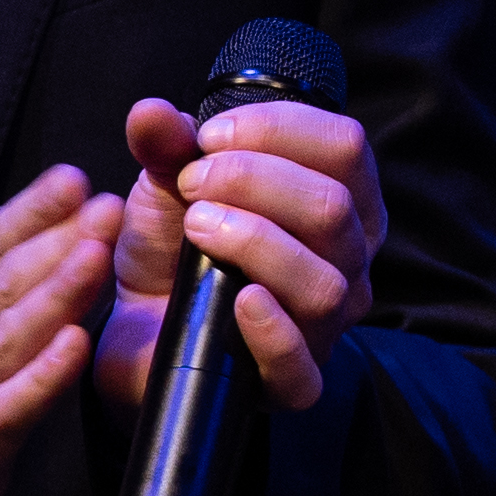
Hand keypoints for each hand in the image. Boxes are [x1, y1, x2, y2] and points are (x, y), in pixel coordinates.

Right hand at [0, 168, 120, 495]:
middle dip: (57, 241)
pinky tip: (76, 348)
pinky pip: (7, 412)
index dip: (32, 212)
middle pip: (4, 286)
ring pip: (5, 339)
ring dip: (52, 295)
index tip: (78, 175)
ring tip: (97, 256)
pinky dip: (41, 378)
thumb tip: (61, 240)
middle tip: (110, 203)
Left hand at [89, 96, 388, 416]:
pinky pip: (301, 364)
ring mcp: (328, 324)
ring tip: (196, 228)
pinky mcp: (293, 383)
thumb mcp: (169, 188)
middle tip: (189, 184)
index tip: (207, 136)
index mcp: (342, 199)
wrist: (144, 330)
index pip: (344, 146)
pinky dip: (272, 330)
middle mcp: (351, 259)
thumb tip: (149, 113)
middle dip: (252, 180)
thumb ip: (167, 147)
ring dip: (254, 242)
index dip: (276, 128)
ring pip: (322, 281)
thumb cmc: (176, 251)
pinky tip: (236, 300)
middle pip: (332, 208)